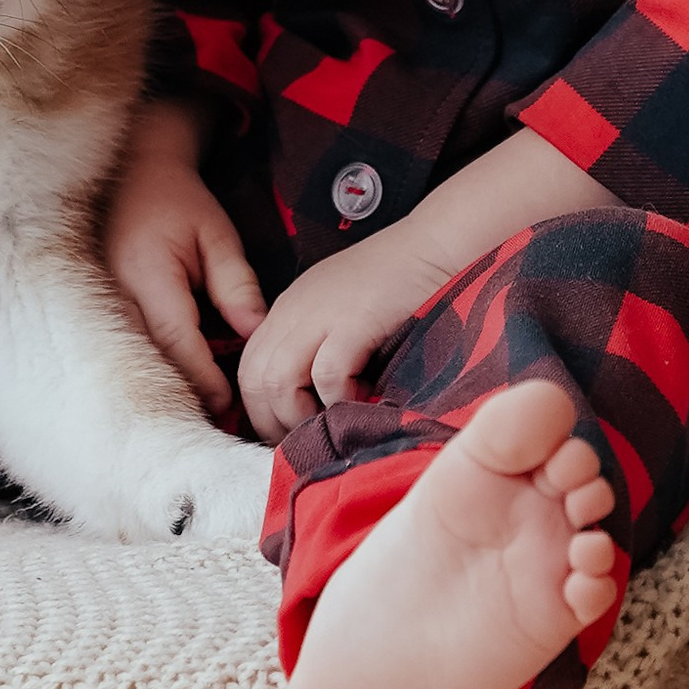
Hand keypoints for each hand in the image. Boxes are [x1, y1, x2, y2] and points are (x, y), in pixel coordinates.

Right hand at [104, 99, 265, 417]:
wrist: (132, 174)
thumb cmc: (178, 203)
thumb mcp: (216, 234)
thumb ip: (236, 283)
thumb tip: (255, 333)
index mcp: (147, 273)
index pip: (175, 340)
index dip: (202, 377)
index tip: (228, 403)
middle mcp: (113, 293)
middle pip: (147, 361)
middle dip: (180, 394)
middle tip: (213, 422)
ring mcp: (96, 303)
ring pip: (128, 361)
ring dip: (159, 386)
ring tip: (192, 413)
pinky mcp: (91, 310)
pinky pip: (118, 350)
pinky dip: (143, 370)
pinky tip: (166, 388)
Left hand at [238, 127, 622, 445]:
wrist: (439, 244)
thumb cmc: (402, 282)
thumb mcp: (344, 309)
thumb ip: (320, 344)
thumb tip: (311, 400)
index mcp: (289, 309)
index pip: (250, 367)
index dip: (260, 408)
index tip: (286, 434)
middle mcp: (294, 311)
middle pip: (254, 378)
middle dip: (273, 421)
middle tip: (306, 443)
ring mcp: (320, 314)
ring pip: (277, 382)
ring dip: (301, 416)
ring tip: (333, 426)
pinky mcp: (353, 321)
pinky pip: (326, 376)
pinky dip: (339, 399)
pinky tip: (363, 400)